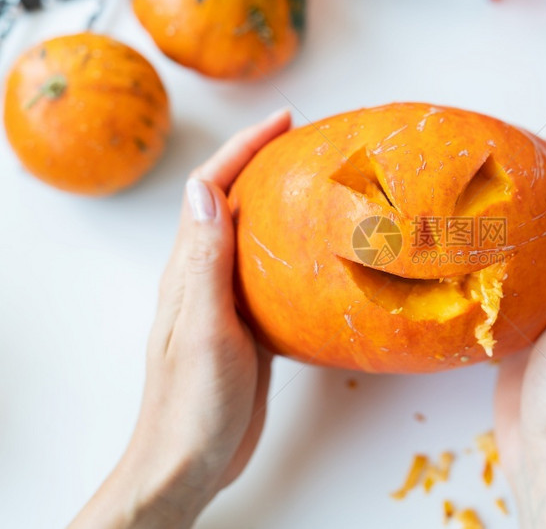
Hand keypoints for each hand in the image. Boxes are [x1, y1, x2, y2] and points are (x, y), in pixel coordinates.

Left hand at [70, 108, 291, 528]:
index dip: (243, 148)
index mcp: (188, 268)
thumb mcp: (202, 327)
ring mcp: (226, 302)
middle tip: (308, 144)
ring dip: (280, 203)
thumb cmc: (193, 402)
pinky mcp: (248, 327)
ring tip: (320, 186)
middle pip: (232, 202)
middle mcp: (204, 276)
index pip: (211, 189)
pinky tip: (319, 256)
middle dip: (264, 163)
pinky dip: (292, 250)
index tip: (284, 121)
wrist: (191, 460)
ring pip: (253, 236)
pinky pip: (270, 274)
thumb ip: (205, 260)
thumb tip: (204, 189)